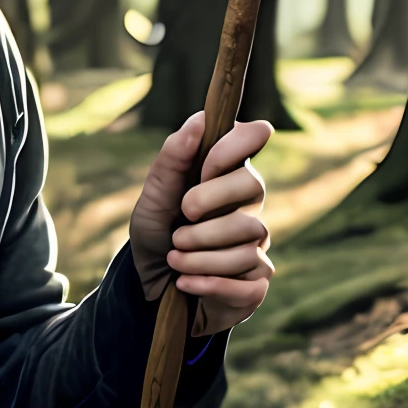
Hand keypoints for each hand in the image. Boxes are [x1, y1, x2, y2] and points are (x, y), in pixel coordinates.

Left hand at [127, 111, 274, 335]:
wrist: (150, 288)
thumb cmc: (159, 233)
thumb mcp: (154, 197)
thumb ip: (173, 158)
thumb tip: (199, 120)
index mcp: (227, 174)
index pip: (253, 137)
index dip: (231, 148)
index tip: (205, 167)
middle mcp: (249, 206)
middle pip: (254, 186)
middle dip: (208, 204)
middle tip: (181, 221)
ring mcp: (257, 245)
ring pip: (246, 240)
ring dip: (200, 253)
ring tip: (174, 257)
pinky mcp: (256, 284)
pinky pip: (247, 282)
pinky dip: (208, 282)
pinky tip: (184, 283)